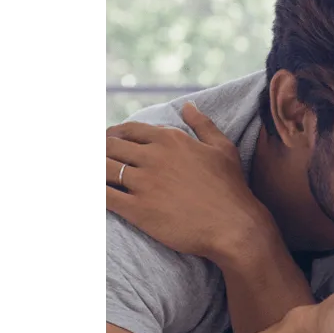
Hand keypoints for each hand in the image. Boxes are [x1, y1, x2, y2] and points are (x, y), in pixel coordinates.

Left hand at [103, 102, 272, 261]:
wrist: (234, 226)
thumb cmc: (231, 188)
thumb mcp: (223, 148)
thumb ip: (203, 124)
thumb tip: (188, 106)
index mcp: (170, 139)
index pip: (130, 129)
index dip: (116, 135)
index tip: (112, 143)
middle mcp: (153, 157)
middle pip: (110, 146)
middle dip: (102, 150)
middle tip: (103, 159)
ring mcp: (144, 183)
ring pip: (103, 169)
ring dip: (99, 170)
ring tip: (101, 176)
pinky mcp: (138, 209)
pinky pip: (105, 196)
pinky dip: (99, 193)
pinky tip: (101, 195)